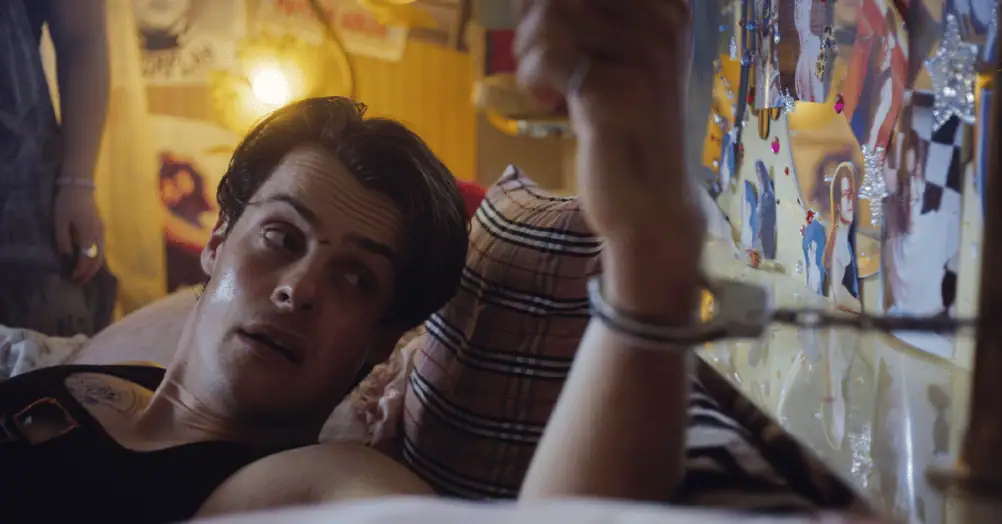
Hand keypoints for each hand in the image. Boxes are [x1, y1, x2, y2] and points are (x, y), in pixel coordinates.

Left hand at [54, 185, 105, 283]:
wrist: (79, 186)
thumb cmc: (67, 202)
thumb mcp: (60, 221)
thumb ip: (63, 239)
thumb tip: (67, 255)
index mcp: (87, 234)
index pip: (87, 258)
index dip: (80, 270)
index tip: (72, 277)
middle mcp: (98, 235)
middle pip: (97, 258)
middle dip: (89, 272)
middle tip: (80, 281)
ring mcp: (101, 231)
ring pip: (101, 254)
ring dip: (94, 266)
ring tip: (85, 274)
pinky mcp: (101, 228)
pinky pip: (101, 248)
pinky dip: (97, 258)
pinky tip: (90, 260)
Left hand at [513, 0, 701, 248]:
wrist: (652, 203)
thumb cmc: (630, 128)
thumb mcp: (622, 60)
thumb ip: (594, 19)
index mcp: (672, 9)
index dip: (553, 0)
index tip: (544, 27)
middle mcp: (665, 25)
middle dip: (536, 18)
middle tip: (534, 55)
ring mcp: (644, 59)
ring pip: (554, 17)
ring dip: (530, 48)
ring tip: (543, 79)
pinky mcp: (614, 93)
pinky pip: (548, 58)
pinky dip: (533, 76)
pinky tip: (547, 98)